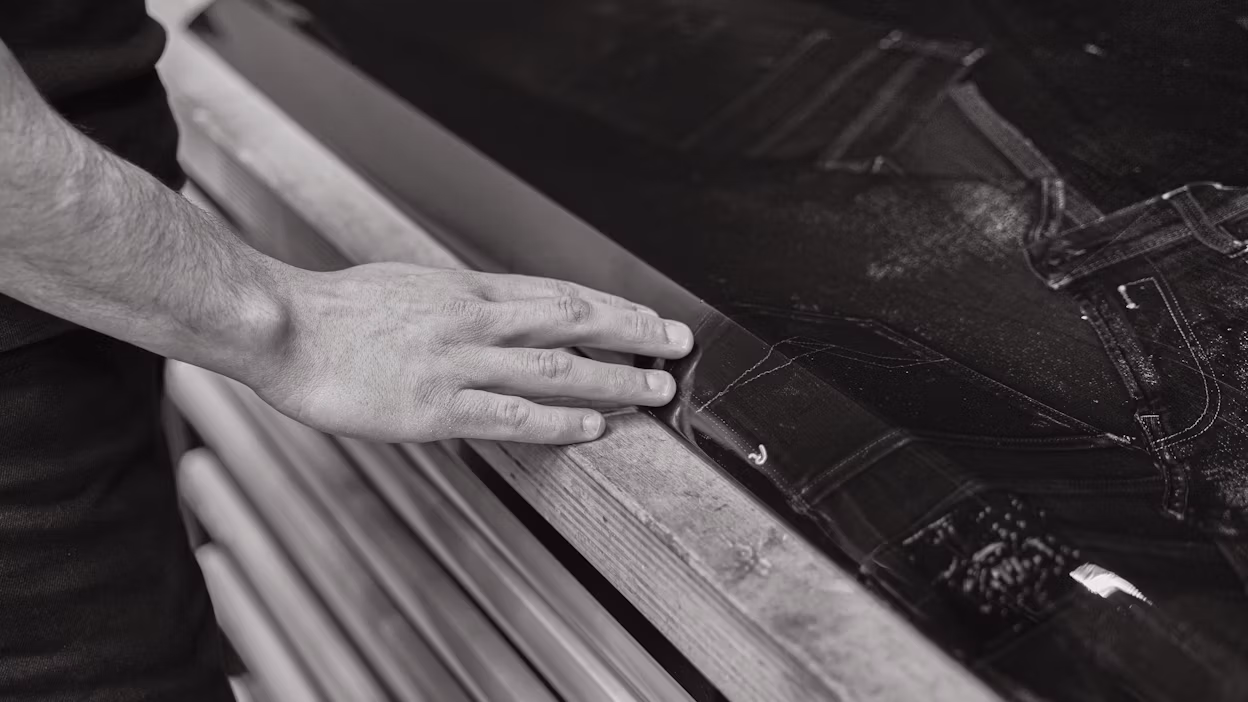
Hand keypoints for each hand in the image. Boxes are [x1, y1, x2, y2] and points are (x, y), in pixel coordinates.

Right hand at [252, 263, 693, 443]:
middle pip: (572, 322)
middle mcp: (472, 320)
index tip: (650, 318)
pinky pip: (510, 415)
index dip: (612, 308)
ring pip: (553, 367)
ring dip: (612, 379)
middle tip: (678, 345)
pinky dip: (557, 422)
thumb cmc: (338, 310)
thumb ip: (461, 303)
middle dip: (632, 335)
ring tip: (655, 391)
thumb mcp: (412, 286)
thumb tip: (502, 314)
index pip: (559, 295)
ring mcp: (456, 362)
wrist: (282, 327)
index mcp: (467, 291)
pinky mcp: (434, 407)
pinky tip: (592, 428)